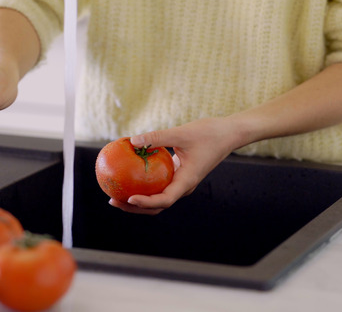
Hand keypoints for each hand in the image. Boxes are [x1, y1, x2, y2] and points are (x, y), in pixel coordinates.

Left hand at [109, 117, 241, 214]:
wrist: (229, 134)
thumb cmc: (209, 133)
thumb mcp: (182, 133)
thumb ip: (157, 137)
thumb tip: (132, 141)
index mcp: (187, 181)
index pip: (164, 200)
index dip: (146, 203)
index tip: (129, 198)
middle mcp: (184, 186)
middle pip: (157, 206)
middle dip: (134, 207)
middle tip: (112, 200)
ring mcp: (181, 182)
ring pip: (157, 198)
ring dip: (137, 199)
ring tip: (115, 193)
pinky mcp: (179, 175)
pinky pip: (159, 184)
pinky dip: (144, 184)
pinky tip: (128, 174)